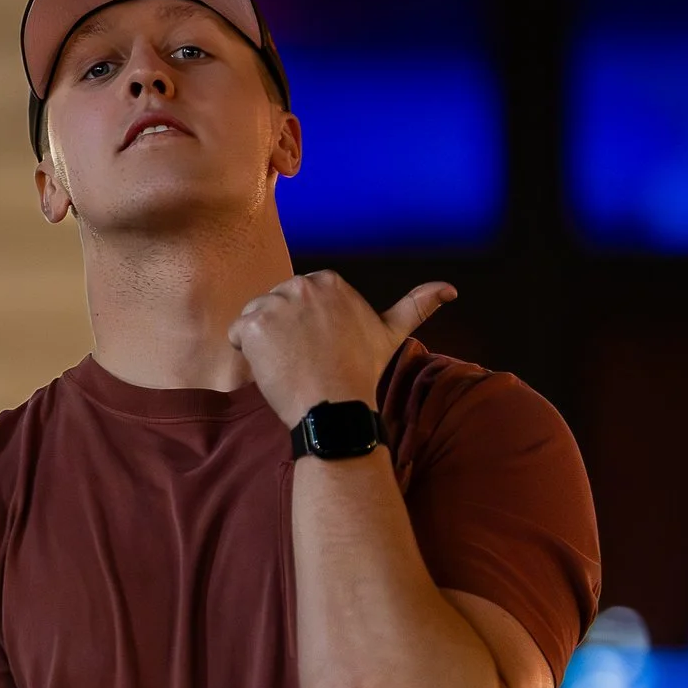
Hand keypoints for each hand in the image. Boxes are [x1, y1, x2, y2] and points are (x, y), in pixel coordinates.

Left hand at [226, 272, 453, 427]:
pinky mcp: (253, 324)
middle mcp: (301, 285)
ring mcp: (275, 302)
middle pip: (273, 304)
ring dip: (265, 343)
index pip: (296, 298)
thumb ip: (416, 305)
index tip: (319, 347)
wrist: (336, 406)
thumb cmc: (361, 371)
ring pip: (254, 318)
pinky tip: (273, 366)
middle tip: (306, 359)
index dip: (302, 325)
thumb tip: (450, 289)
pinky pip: (236, 334)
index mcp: (329, 281)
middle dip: (283, 331)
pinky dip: (246, 352)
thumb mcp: (391, 333)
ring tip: (292, 364)